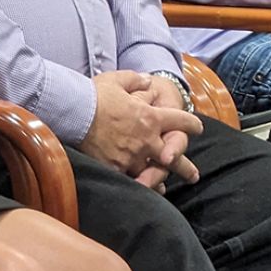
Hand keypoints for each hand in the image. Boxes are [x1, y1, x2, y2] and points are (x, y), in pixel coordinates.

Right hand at [79, 71, 202, 184]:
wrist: (73, 112)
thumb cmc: (95, 94)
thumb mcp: (119, 79)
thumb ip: (137, 80)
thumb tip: (148, 80)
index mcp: (152, 117)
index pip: (181, 121)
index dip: (191, 124)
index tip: (197, 128)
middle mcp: (147, 139)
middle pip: (174, 157)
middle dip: (186, 167)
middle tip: (194, 176)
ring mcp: (132, 156)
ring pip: (153, 172)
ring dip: (160, 179)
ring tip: (166, 188)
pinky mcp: (115, 167)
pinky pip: (131, 180)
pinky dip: (137, 186)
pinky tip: (140, 191)